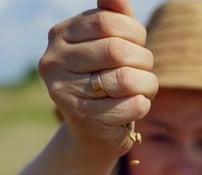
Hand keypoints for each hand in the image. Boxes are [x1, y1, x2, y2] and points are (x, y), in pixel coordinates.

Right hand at [38, 0, 157, 159]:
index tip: (137, 44)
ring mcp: (65, 93)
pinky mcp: (84, 121)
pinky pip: (132, 105)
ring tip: (143, 88)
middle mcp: (53, 62)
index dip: (135, 32)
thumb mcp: (108, 43)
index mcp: (59, 36)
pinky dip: (143, 105)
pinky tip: (134, 106)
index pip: (108, 21)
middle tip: (144, 70)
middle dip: (143, 60)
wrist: (92, 131)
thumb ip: (114, 16)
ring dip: (147, 84)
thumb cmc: (105, 79)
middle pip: (117, 50)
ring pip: (127, 79)